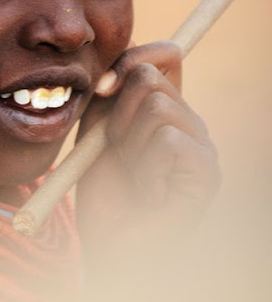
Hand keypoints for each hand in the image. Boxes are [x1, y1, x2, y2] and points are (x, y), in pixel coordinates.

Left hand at [75, 41, 220, 249]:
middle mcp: (190, 122)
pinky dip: (145, 167)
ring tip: (133, 174)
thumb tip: (119, 61)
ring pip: (159, 106)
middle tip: (116, 151)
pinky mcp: (207, 173)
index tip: (101, 89)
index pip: (165, 53)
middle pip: (152, 76)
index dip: (131, 59)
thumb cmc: (104, 195)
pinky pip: (169, 140)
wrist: (110, 248)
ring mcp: (203, 146)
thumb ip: (106, 93)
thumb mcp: (95, 132)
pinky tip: (148, 192)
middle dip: (117, 114)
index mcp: (166, 109)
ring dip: (129, 143)